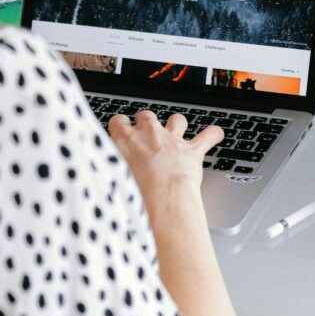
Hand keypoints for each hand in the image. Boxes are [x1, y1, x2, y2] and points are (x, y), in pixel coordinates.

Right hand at [108, 111, 222, 221]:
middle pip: (147, 116)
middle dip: (146, 123)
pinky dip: (212, 135)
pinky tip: (215, 134)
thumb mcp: (108, 182)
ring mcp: (173, 140)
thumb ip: (106, 172)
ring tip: (175, 134)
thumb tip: (97, 178)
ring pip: (176, 120)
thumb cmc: (133, 194)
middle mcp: (150, 134)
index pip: (118, 121)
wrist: (162, 199)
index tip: (120, 133)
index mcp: (125, 140)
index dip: (120, 127)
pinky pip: (208, 135)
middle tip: (145, 137)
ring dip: (176, 125)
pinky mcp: (192, 150)